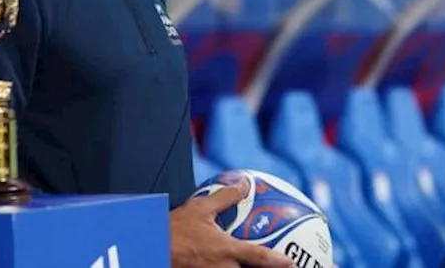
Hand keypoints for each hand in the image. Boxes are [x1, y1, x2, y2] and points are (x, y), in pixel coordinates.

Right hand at [169, 183, 294, 267]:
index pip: (260, 258)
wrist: (151, 249)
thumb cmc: (174, 229)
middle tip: (282, 267)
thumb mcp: (199, 209)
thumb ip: (225, 197)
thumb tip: (244, 184)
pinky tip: (222, 267)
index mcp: (226, 251)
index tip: (292, 263)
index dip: (279, 262)